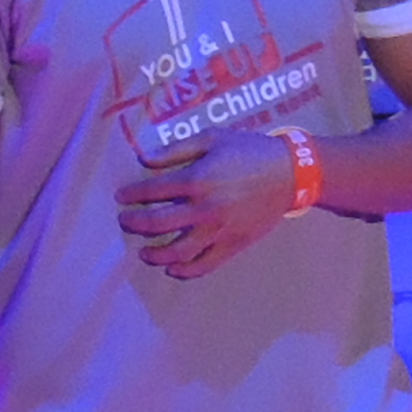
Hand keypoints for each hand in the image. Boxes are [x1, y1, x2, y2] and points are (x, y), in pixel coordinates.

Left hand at [115, 129, 307, 278]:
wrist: (290, 174)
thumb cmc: (249, 151)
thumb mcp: (212, 139)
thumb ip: (175, 150)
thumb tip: (143, 159)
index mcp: (197, 180)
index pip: (152, 192)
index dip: (131, 195)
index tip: (121, 197)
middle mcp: (204, 209)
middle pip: (157, 224)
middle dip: (134, 224)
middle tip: (125, 221)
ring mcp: (218, 230)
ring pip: (177, 252)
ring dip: (155, 254)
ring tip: (144, 252)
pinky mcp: (232, 244)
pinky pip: (205, 264)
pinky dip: (185, 271)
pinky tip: (173, 269)